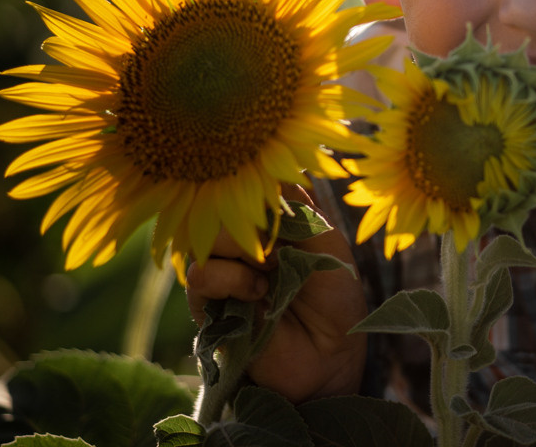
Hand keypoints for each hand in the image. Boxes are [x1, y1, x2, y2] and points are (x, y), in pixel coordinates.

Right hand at [185, 184, 367, 402]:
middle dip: (251, 219)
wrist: (329, 359)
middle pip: (222, 204)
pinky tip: (256, 291)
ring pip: (205, 235)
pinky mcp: (208, 304)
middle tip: (279, 245)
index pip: (251, 187)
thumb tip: (281, 177)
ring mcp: (225, 270)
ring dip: (240, 247)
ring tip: (269, 268)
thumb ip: (306, 217)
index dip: (264, 191)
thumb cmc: (336, 302)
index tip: (284, 205)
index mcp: (274, 223)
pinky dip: (227, 278)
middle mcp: (244, 242)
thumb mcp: (331, 251)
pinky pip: (199, 275)